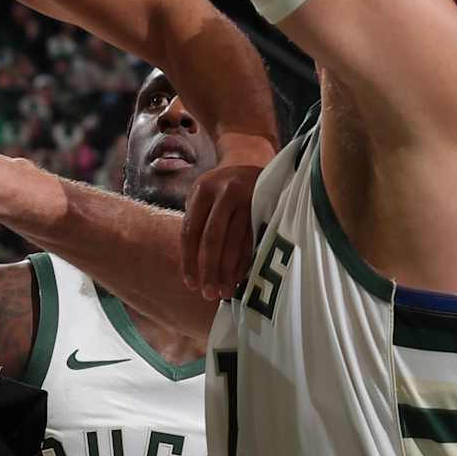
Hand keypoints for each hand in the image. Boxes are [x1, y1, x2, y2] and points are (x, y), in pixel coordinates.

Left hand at [181, 163, 261, 303]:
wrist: (253, 161)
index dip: (189, 260)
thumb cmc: (221, 188)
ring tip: (226, 292)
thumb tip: (193, 267)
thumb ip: (197, 222)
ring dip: (229, 270)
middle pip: (212, 238)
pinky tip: (241, 278)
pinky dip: (246, 261)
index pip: (191, 231)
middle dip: (210, 269)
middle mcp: (225, 191)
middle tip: (209, 294)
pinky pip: (254, 240)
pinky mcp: (267, 206)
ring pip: (236, 241)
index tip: (191, 284)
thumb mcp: (204, 195)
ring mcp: (249, 198)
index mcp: (203, 189)